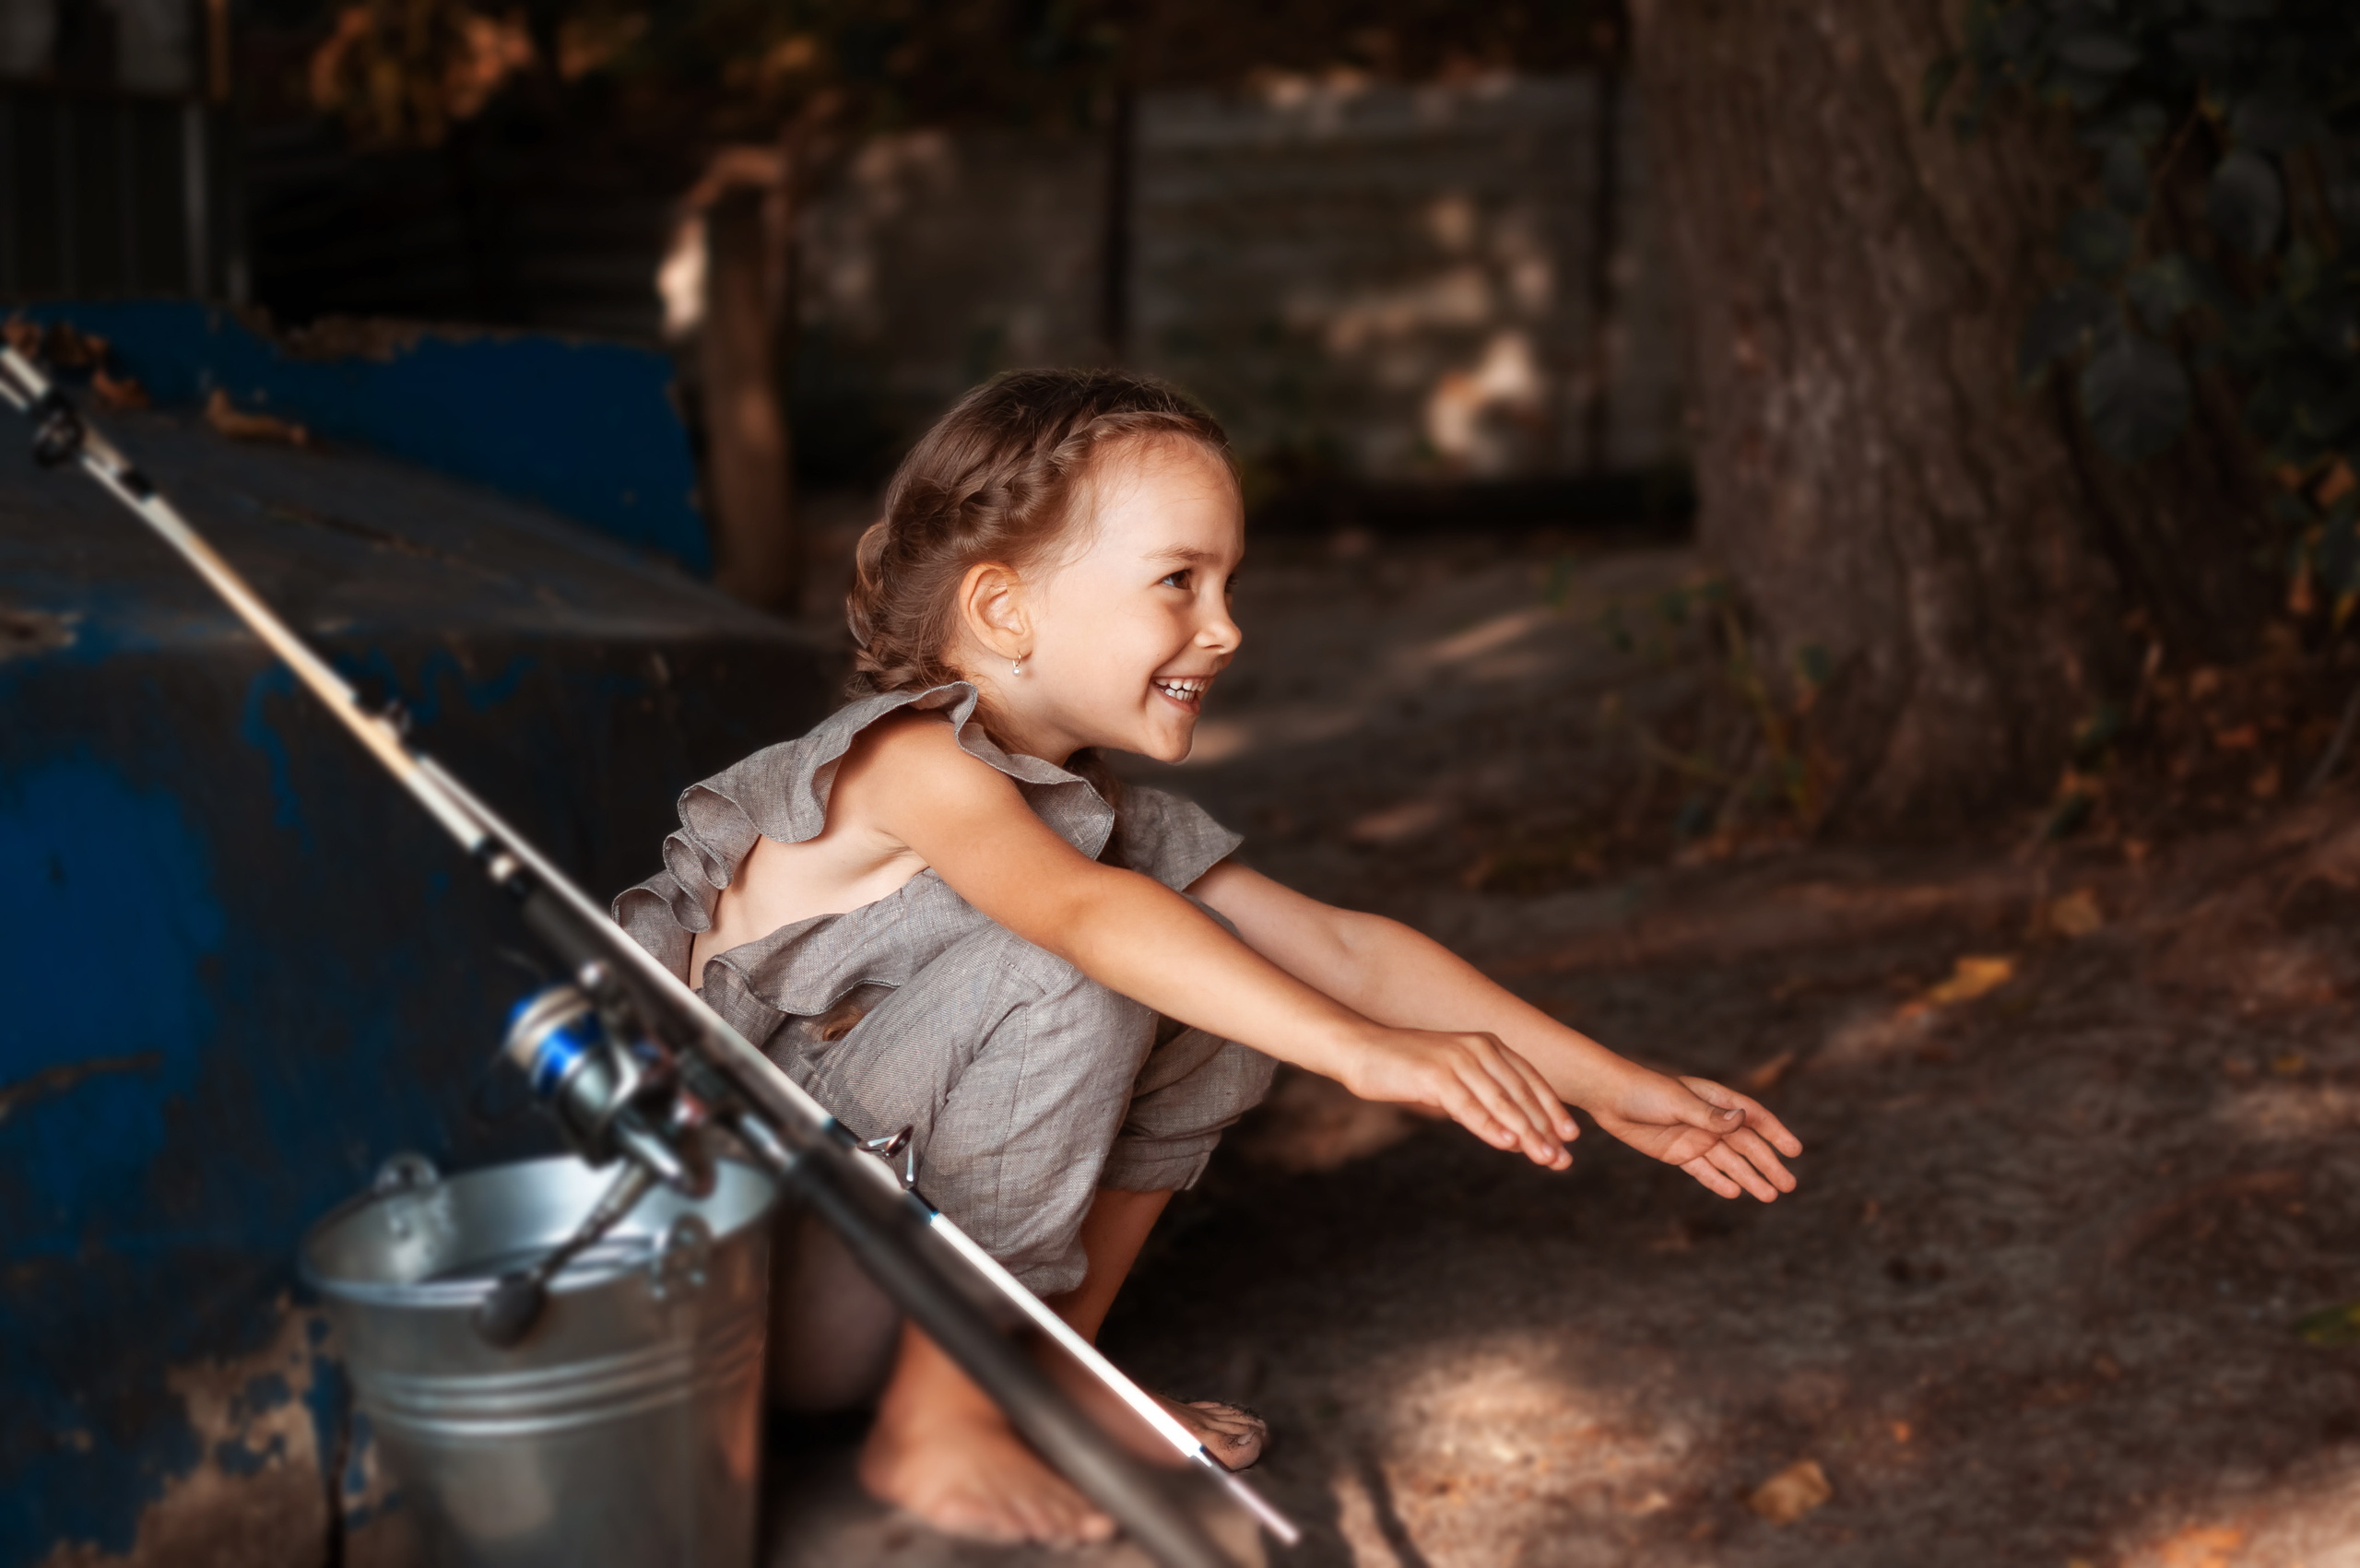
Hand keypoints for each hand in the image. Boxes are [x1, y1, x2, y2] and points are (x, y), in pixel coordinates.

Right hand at [1336, 1027, 1578, 1169]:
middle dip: (1544, 1129)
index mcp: (1486, 1045)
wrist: (1359, 1049)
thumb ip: (1481, 1099)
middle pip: (1521, 1094)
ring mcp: (1457, 1059)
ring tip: (1544, 1158)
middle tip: (1562, 1160)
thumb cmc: (1404, 1068)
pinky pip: (1468, 1105)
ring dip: (1526, 1133)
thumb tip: (1514, 1135)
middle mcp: (1478, 1048)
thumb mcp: (1451, 1080)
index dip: (1552, 1109)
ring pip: (1501, 1102)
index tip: (1572, 1136)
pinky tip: (1507, 1144)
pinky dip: (1490, 1126)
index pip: (1529, 1080)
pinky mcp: (1435, 1074)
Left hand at [1588, 1070, 1801, 1200]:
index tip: (1794, 1151)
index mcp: (1715, 1100)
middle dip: (1768, 1164)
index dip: (1775, 1133)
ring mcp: (1695, 1138)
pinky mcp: (1678, 1153)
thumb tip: (1742, 1120)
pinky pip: (1703, 1170)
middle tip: (1788, 1186)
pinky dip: (1718, 1181)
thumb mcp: (1678, 1102)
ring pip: (1729, 1162)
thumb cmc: (1645, 1090)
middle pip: (1746, 1145)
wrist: (1609, 1097)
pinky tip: (1735, 1192)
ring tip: (1769, 1196)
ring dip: (1749, 1178)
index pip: (1753, 1117)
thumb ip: (1708, 1115)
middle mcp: (1709, 1121)